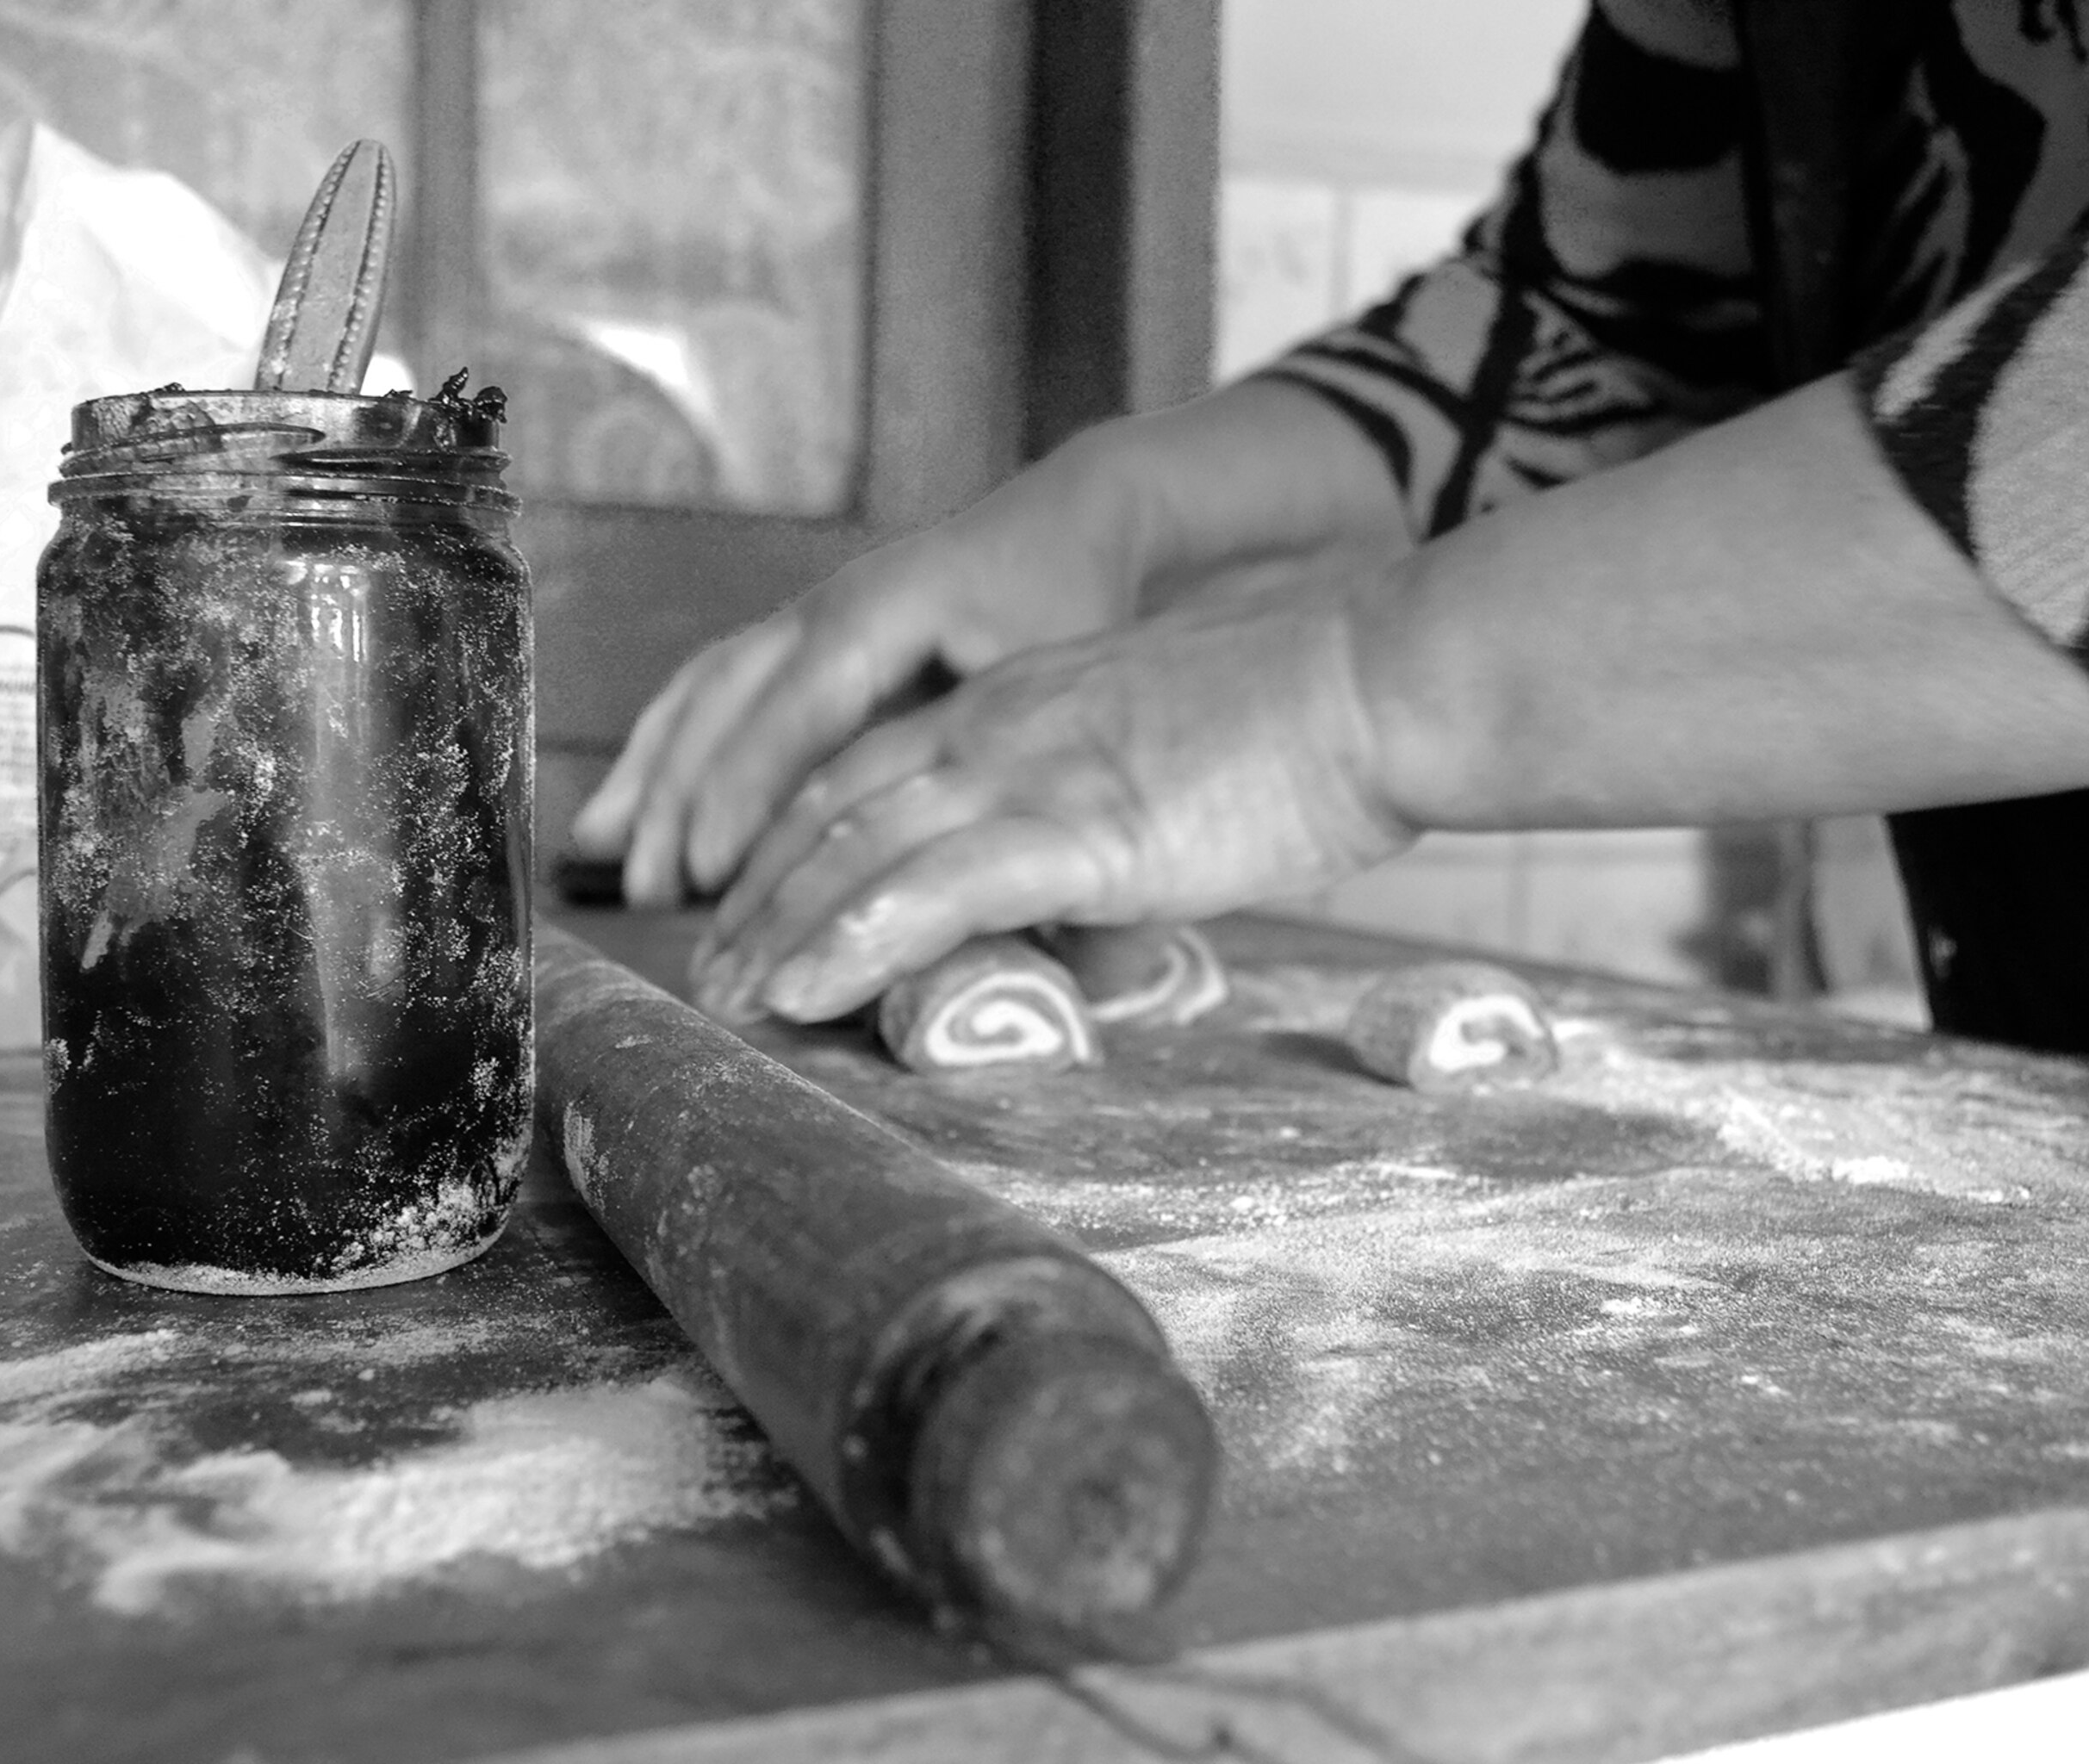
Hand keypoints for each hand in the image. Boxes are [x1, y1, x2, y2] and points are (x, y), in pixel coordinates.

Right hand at [570, 440, 1144, 906]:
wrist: (1082, 517)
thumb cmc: (1080, 602)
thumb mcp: (1058, 675)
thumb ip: (1007, 759)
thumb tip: (976, 876)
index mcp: (884, 614)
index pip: (795, 712)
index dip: (745, 792)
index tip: (710, 870)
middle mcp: (826, 611)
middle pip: (725, 704)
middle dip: (678, 798)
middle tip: (649, 893)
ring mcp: (806, 620)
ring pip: (704, 696)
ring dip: (652, 777)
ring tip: (607, 856)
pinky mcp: (803, 643)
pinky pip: (714, 693)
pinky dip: (664, 750)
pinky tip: (626, 812)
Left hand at [688, 580, 1412, 1023]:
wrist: (1383, 677)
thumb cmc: (1312, 723)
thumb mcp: (1175, 758)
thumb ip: (1110, 815)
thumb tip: (1103, 882)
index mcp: (1017, 703)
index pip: (864, 769)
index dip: (791, 841)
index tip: (751, 904)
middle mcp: (996, 726)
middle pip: (829, 808)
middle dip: (755, 893)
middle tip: (705, 969)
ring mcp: (1029, 771)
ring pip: (855, 850)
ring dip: (777, 930)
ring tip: (726, 1001)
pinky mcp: (1077, 827)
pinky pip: (933, 892)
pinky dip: (851, 942)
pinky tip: (801, 991)